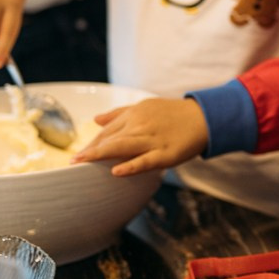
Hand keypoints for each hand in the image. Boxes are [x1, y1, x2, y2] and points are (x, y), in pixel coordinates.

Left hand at [71, 97, 208, 175]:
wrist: (206, 117)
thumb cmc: (175, 114)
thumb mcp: (147, 107)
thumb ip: (120, 114)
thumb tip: (95, 119)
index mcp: (136, 113)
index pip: (108, 130)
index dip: (92, 142)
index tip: (79, 155)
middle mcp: (141, 124)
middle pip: (110, 138)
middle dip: (90, 150)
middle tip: (73, 162)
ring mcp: (153, 139)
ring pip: (121, 147)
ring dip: (99, 155)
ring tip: (81, 164)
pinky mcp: (166, 154)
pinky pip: (145, 160)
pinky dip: (130, 166)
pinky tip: (115, 171)